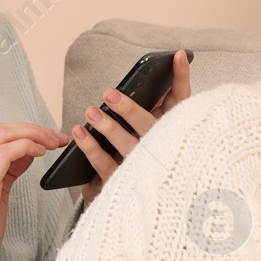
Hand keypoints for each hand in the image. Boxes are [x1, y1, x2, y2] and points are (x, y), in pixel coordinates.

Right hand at [0, 121, 69, 260]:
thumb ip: (7, 167)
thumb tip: (30, 147)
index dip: (24, 130)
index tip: (48, 137)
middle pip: (0, 130)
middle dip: (33, 129)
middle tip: (57, 138)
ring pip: (3, 135)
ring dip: (34, 135)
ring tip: (53, 144)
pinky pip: (5, 153)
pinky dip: (26, 147)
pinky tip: (40, 153)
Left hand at [76, 50, 192, 207]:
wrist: (138, 206)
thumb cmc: (141, 155)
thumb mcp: (151, 130)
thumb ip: (149, 109)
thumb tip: (133, 84)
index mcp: (174, 131)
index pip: (182, 101)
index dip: (181, 78)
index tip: (177, 54)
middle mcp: (163, 150)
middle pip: (150, 127)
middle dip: (129, 109)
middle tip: (108, 93)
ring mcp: (144, 169)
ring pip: (128, 147)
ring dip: (108, 128)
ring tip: (90, 111)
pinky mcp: (123, 184)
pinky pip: (105, 166)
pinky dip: (91, 148)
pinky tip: (78, 132)